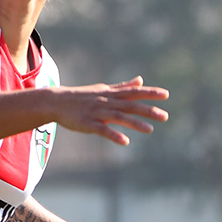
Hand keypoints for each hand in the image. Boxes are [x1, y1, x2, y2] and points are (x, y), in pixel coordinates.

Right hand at [53, 77, 168, 145]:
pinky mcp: (87, 123)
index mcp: (111, 94)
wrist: (56, 101)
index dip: (149, 93)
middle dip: (147, 110)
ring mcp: (97, 112)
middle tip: (165, 116)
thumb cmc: (81, 96)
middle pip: (129, 105)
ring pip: (118, 117)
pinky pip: (102, 129)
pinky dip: (113, 135)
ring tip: (150, 130)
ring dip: (134, 123)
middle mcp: (106, 102)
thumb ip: (123, 87)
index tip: (165, 95)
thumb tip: (140, 80)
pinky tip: (125, 141)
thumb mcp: (103, 89)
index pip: (133, 92)